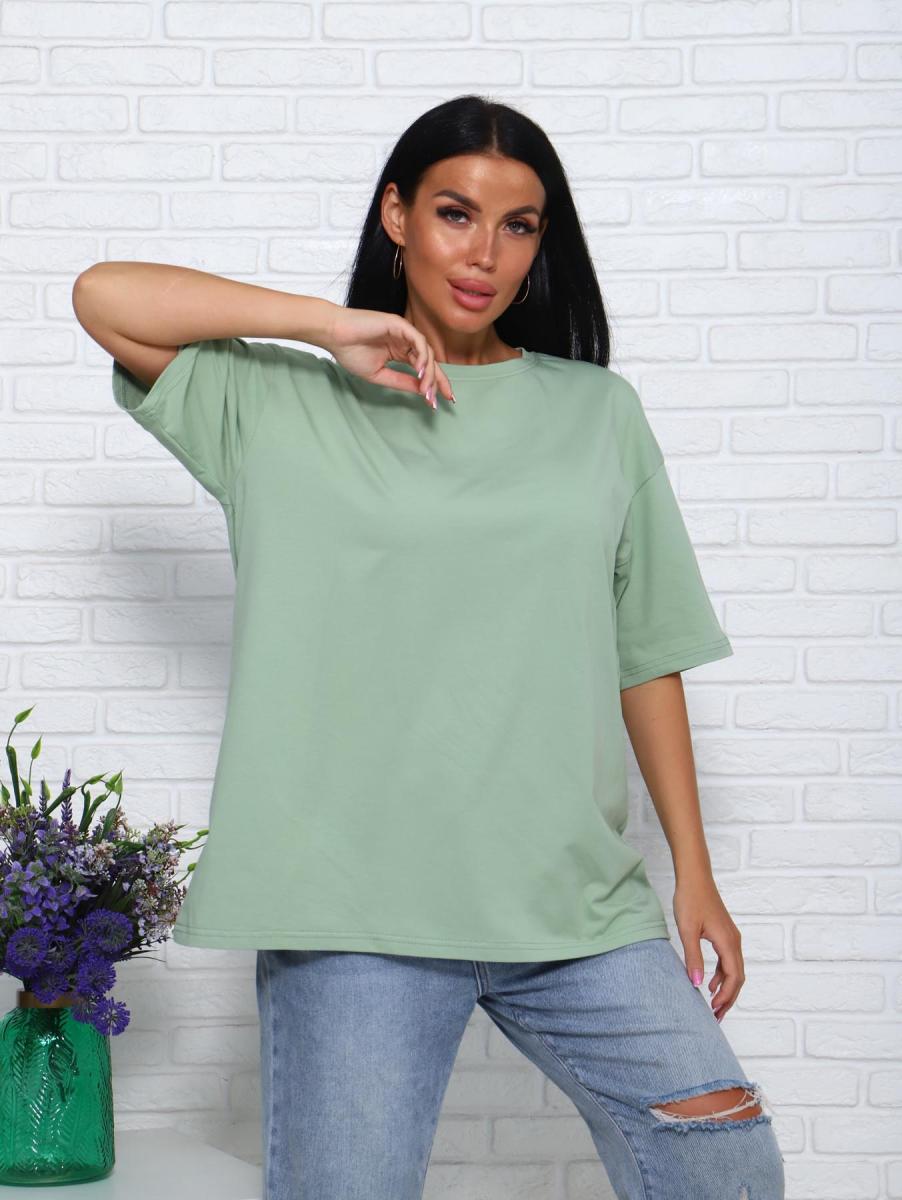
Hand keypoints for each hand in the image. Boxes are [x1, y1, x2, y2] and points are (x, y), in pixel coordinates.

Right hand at [324, 306, 452, 409]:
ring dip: (429, 372)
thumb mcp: (380, 375)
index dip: (433, 384)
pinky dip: (422, 356)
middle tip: (445, 398)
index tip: (438, 402)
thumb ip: (401, 381)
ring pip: (426, 352)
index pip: (423, 368)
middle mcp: (405, 341)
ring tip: (426, 390)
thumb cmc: (350, 352)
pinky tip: (420, 371)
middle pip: (430, 361)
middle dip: (439, 380)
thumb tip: (421, 391)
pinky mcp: (399, 324)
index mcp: (400, 352)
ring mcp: (403, 331)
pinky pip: (418, 341)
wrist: (333, 335)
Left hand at [672, 874, 744, 1022]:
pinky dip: (722, 975)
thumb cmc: (690, 900)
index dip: (725, 997)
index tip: (714, 1011)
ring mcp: (731, 937)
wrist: (695, 877)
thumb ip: (693, 957)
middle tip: (716, 1017)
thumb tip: (696, 984)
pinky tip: (710, 982)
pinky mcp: (724, 934)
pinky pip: (728, 961)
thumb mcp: (687, 930)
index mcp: (728, 942)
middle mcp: (734, 941)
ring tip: (714, 1005)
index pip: (734, 978)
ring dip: (726, 988)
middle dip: (729, 998)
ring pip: (734, 970)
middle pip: (738, 978)